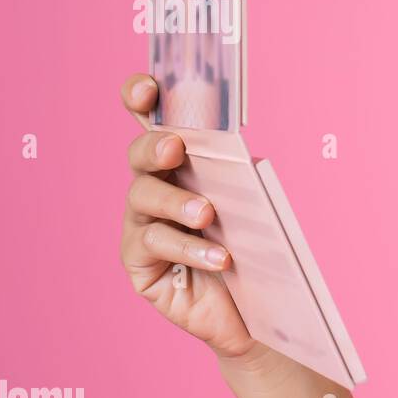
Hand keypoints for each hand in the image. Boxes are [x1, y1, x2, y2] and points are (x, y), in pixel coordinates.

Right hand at [118, 73, 256, 360]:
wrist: (259, 309)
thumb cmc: (255, 249)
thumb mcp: (253, 206)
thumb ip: (240, 178)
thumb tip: (246, 156)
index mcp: (182, 165)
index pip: (152, 122)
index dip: (141, 99)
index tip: (148, 88)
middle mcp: (154, 189)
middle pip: (140, 155)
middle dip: (154, 146)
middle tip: (177, 147)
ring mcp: (140, 226)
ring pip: (143, 198)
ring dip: (177, 202)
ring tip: (207, 214)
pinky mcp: (139, 264)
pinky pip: (154, 245)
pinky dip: (189, 248)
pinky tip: (219, 258)